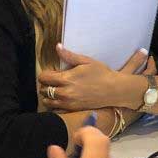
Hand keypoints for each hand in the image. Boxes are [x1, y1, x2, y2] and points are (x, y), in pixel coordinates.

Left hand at [39, 45, 153, 111]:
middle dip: (45, 85)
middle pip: (43, 90)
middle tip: (52, 82)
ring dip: (48, 96)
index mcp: (66, 78)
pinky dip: (55, 105)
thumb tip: (57, 46)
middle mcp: (65, 93)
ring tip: (55, 91)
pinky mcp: (73, 110)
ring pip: (47, 102)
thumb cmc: (101, 73)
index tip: (50, 74)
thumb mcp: (86, 61)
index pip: (44, 78)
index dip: (44, 75)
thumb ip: (69, 55)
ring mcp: (68, 103)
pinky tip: (61, 100)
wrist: (114, 90)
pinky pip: (56, 110)